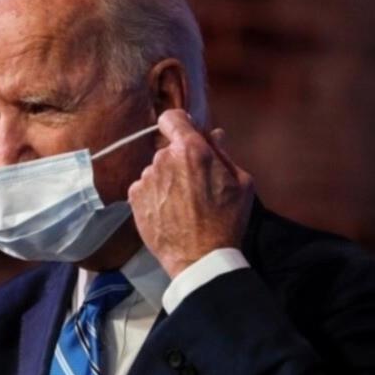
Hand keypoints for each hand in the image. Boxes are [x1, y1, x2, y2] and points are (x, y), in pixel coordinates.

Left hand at [127, 110, 253, 277]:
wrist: (200, 258)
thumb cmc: (226, 220)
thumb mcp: (240, 183)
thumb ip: (223, 154)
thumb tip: (213, 134)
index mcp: (191, 150)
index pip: (172, 117)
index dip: (179, 123)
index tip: (186, 134)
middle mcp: (163, 159)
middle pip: (167, 148)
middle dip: (179, 160)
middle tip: (194, 183)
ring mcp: (146, 178)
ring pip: (156, 169)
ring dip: (166, 179)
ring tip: (182, 203)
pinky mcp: (134, 198)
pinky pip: (144, 187)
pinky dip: (154, 195)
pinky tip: (168, 211)